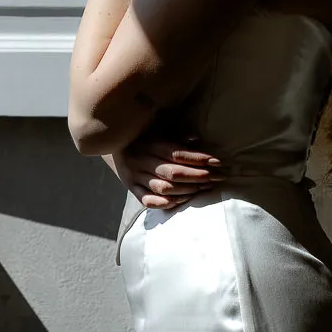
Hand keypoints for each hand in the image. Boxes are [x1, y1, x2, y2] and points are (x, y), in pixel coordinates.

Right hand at [111, 134, 226, 209]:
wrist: (113, 144)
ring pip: (164, 188)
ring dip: (187, 190)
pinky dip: (167, 203)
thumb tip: (197, 139)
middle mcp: (141, 161)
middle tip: (218, 177)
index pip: (177, 154)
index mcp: (149, 143)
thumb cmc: (143, 134)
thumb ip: (177, 133)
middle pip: (173, 173)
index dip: (198, 159)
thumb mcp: (159, 128)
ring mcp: (135, 177)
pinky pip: (149, 200)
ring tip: (205, 188)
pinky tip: (183, 200)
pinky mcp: (131, 189)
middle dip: (199, 176)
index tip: (217, 162)